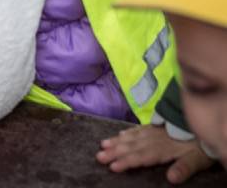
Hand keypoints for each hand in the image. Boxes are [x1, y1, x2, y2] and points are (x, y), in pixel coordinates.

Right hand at [96, 125, 213, 183]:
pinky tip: (121, 134)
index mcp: (163, 149)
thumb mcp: (197, 160)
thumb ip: (184, 168)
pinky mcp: (157, 127)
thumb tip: (171, 179)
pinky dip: (128, 132)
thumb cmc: (200, 145)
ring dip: (117, 141)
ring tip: (103, 144)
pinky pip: (139, 129)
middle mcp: (155, 139)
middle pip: (132, 147)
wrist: (204, 123)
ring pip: (132, 137)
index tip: (112, 166)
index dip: (126, 162)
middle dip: (115, 152)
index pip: (141, 157)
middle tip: (98, 156)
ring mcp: (154, 131)